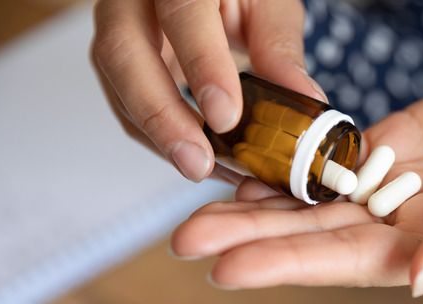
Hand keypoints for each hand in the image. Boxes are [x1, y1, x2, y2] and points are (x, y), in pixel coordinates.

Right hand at [91, 0, 324, 182]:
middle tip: (198, 161)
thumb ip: (279, 48)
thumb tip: (304, 100)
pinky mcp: (118, 63)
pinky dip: (162, 139)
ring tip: (204, 169)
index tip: (226, 116)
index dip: (202, 66)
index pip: (183, 14)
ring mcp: (117, 29)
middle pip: (124, 53)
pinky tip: (202, 159)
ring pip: (118, 85)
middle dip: (161, 116)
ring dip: (160, 137)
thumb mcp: (267, 4)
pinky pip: (127, 106)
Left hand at [170, 63, 422, 294]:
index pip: (350, 263)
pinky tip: (252, 164)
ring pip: (316, 197)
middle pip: (317, 235)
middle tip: (185, 239)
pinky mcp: (396, 142)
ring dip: (260, 203)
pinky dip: (294, 161)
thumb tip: (419, 278)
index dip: (290, 265)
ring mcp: (396, 183)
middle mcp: (405, 224)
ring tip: (198, 209)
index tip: (227, 268)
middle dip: (253, 238)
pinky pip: (336, 155)